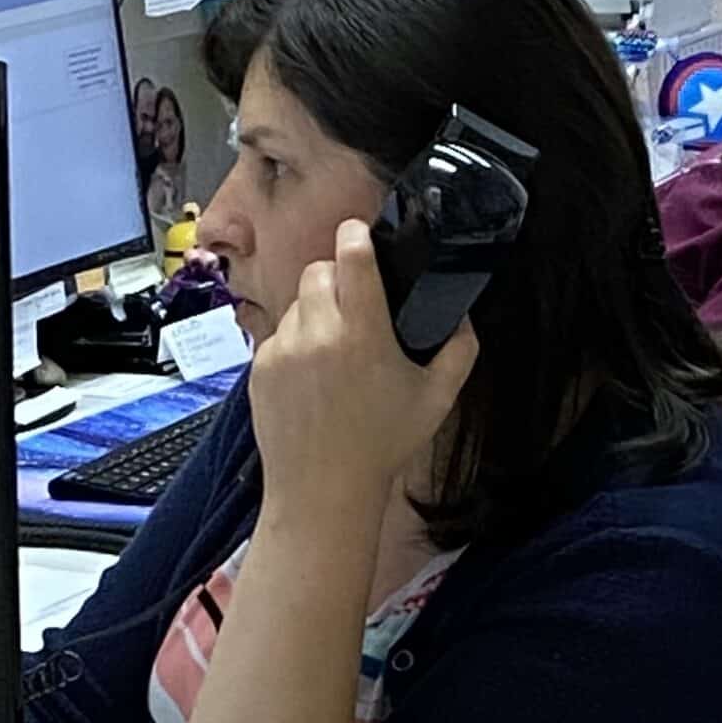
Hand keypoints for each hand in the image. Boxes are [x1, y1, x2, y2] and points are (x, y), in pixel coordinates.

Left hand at [248, 219, 477, 514]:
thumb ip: (459, 351)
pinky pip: (278, 334)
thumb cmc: (382, 445)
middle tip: (354, 303)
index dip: (356, 235)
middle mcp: (318, 334)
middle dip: (337, 276)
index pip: (352, 257)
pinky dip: (296, 341)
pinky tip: (314, 374)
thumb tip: (462, 317)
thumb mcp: (436, 399)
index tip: (359, 232)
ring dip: (315, 310)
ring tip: (335, 348)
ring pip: (297, 302)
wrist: (322, 490)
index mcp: (363, 334)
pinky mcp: (259, 367)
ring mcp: (283, 350)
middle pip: (319, 271)